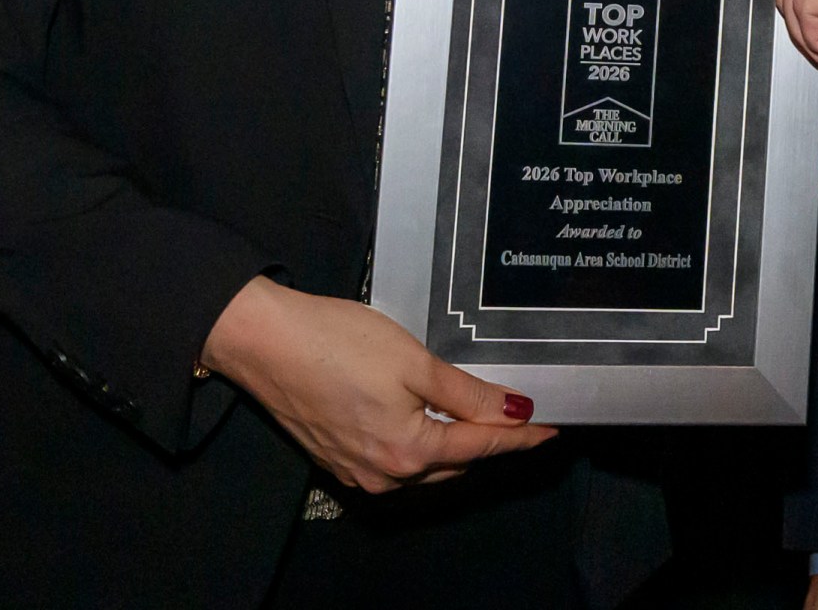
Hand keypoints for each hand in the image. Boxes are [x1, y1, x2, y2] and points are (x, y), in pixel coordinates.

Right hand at [201, 276, 555, 491]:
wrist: (264, 343)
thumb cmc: (336, 343)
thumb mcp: (414, 362)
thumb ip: (466, 393)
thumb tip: (514, 411)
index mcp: (409, 451)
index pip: (483, 445)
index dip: (522, 435)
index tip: (553, 429)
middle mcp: (384, 474)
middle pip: (456, 460)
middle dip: (490, 441)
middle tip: (522, 416)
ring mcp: (357, 471)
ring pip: (425, 463)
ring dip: (454, 442)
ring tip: (483, 416)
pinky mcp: (337, 458)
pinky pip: (395, 460)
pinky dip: (420, 442)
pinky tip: (429, 417)